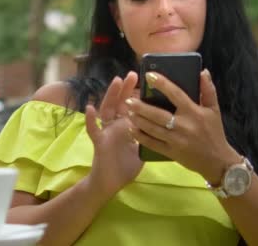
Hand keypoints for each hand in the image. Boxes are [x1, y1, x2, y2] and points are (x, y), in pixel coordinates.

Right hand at [84, 71, 143, 196]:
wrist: (111, 183)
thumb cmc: (126, 167)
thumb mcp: (141, 149)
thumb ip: (149, 136)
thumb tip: (166, 127)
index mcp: (127, 126)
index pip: (132, 106)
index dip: (136, 93)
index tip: (145, 80)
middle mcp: (115, 126)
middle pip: (120, 103)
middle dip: (126, 89)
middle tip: (132, 74)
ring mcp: (106, 132)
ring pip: (107, 110)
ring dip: (110, 96)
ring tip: (115, 81)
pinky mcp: (99, 142)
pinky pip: (93, 130)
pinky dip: (91, 120)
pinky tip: (90, 109)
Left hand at [125, 69, 240, 183]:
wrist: (217, 161)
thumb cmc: (214, 132)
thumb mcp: (214, 110)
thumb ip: (208, 90)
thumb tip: (203, 72)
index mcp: (194, 112)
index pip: (176, 94)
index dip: (162, 84)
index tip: (149, 75)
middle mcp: (184, 125)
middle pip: (158, 114)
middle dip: (141, 107)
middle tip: (128, 100)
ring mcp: (176, 140)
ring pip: (152, 129)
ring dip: (138, 120)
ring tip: (127, 112)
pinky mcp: (171, 152)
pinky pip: (152, 144)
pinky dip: (140, 137)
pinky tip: (132, 130)